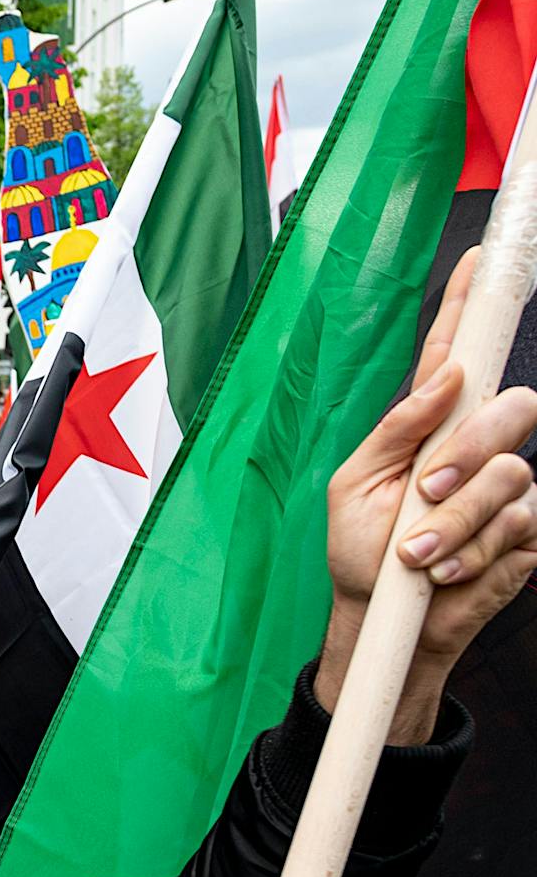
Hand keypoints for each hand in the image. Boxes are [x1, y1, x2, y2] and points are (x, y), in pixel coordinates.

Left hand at [321, 248, 536, 730]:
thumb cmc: (361, 550)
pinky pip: (519, 527)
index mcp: (431, 425)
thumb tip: (445, 379)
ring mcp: (508, 489)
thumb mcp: (356, 486)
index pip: (457, 353)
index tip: (479, 257)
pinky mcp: (527, 534)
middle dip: (471, 451)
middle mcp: (478, 446)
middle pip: (514, 409)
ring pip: (512, 478)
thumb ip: (396, 431)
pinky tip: (443, 570)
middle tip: (427, 491)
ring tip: (416, 553)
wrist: (380, 618)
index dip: (470, 305)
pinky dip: (472, 552)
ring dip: (455, 521)